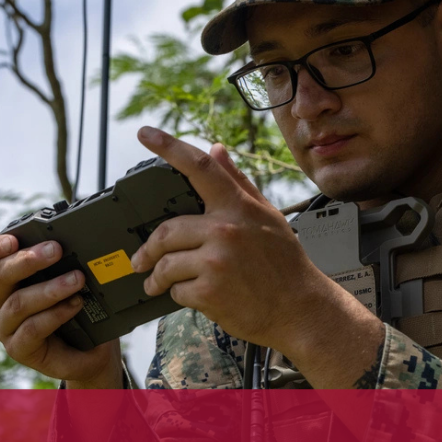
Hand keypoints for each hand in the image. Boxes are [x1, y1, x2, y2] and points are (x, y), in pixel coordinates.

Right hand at [0, 235, 121, 386]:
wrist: (89, 346)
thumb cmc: (75, 303)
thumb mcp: (65, 276)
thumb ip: (59, 259)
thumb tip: (74, 236)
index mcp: (1, 276)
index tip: (11, 240)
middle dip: (28, 260)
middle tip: (56, 249)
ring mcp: (4, 326)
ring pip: (18, 303)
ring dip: (50, 288)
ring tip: (77, 279)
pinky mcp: (18, 348)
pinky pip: (33, 329)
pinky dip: (57, 313)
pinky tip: (76, 304)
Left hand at [131, 127, 383, 375]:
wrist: (300, 309)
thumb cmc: (285, 263)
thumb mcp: (267, 216)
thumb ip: (238, 182)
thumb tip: (216, 150)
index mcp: (239, 207)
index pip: (199, 167)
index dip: (169, 146)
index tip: (145, 132)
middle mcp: (226, 230)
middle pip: (167, 229)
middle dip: (149, 248)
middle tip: (141, 258)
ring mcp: (217, 261)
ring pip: (166, 263)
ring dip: (157, 276)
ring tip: (156, 283)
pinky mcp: (210, 292)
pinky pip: (176, 290)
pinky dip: (178, 295)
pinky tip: (192, 295)